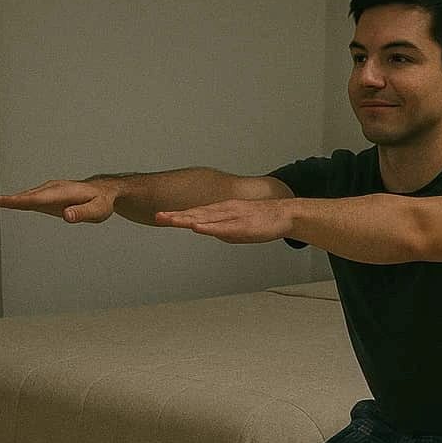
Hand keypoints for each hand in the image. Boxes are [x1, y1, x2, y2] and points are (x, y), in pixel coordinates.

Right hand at [0, 178, 115, 222]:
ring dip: (15, 199)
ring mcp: (51, 191)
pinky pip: (33, 197)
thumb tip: (66, 215)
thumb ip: (82, 213)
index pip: (39, 198)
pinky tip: (12, 203)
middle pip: (30, 195)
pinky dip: (21, 200)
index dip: (21, 200)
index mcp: (63, 192)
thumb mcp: (97, 210)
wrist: (104, 192)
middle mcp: (54, 189)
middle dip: (13, 199)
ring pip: (30, 195)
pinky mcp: (50, 196)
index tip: (6, 200)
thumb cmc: (101, 202)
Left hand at [154, 199, 290, 243]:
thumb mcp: (236, 228)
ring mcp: (233, 216)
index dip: (178, 214)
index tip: (161, 216)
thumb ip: (220, 229)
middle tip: (158, 216)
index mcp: (221, 211)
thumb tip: (208, 232)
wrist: (283, 215)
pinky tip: (197, 228)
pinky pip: (223, 226)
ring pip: (207, 218)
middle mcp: (224, 210)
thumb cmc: (260, 221)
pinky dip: (209, 227)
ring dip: (188, 219)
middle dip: (176, 216)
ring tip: (171, 220)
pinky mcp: (243, 224)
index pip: (195, 213)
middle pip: (196, 213)